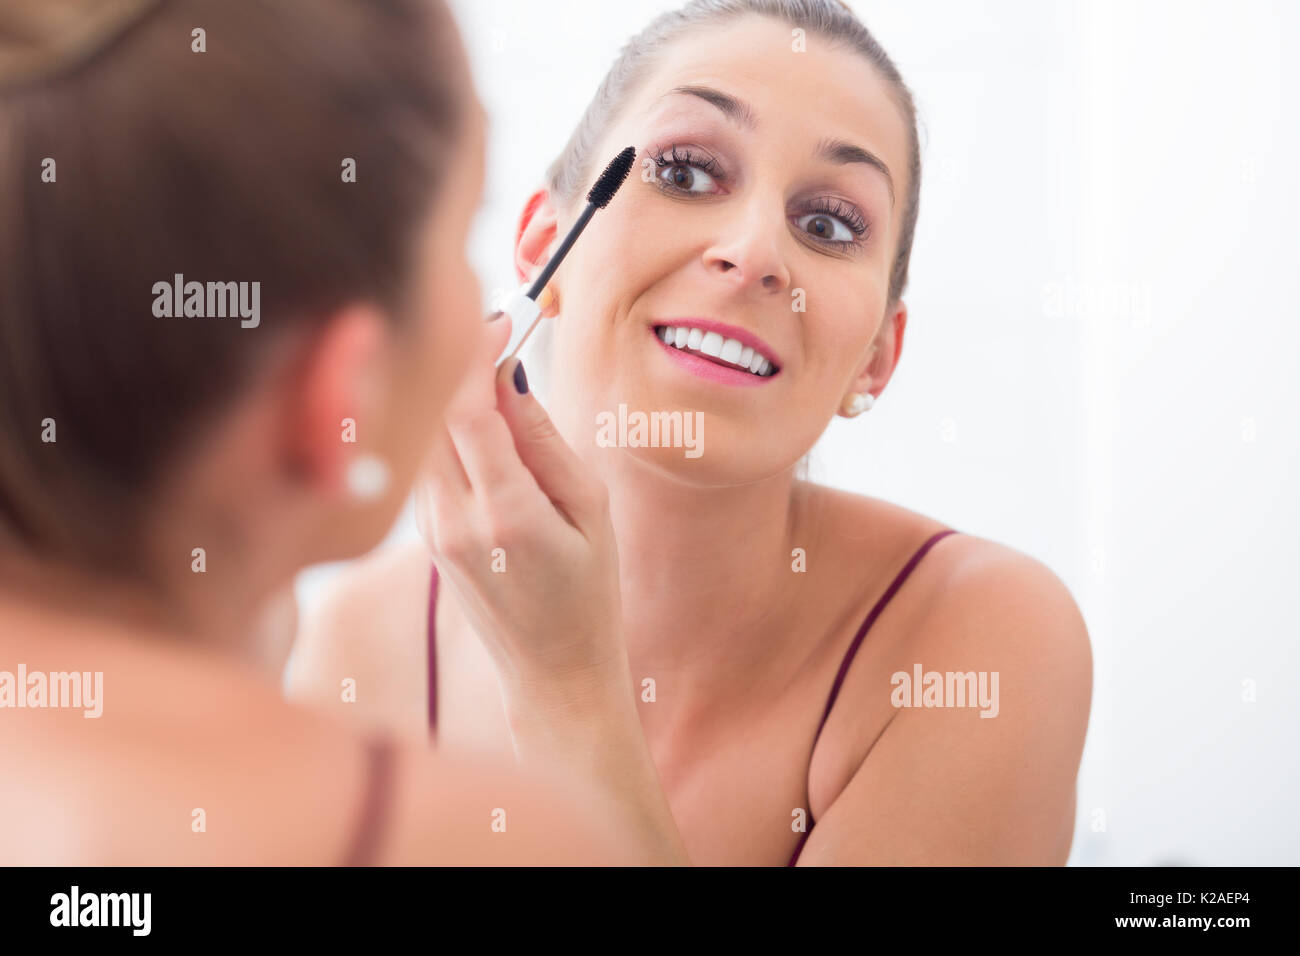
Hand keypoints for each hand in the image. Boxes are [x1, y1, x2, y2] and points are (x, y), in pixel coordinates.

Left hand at [414, 312, 625, 694]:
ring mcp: (431, 532)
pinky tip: (488, 431)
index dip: (475, 352)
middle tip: (498, 335)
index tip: (501, 320)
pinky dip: (451, 434)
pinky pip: (430, 465)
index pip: (465, 409)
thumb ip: (545, 440)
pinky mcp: (426, 536)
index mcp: (504, 515)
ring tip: (498, 380)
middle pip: (433, 414)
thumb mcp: (591, 511)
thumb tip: (509, 376)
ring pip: (426, 437)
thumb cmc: (589, 594)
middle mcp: (454, 522)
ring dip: (453, 398)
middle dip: (459, 364)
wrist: (552, 674)